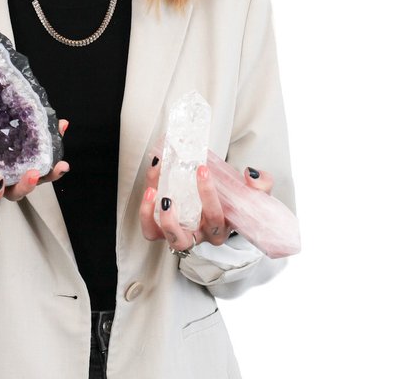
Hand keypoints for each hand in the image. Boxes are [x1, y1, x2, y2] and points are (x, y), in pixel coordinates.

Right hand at [0, 119, 69, 207]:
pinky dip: (54, 145)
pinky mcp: (26, 160)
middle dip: (26, 185)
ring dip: (49, 172)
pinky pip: (44, 157)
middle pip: (16, 192)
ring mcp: (14, 174)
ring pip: (35, 179)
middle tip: (34, 173)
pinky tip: (61, 126)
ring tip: (60, 162)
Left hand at [139, 156, 272, 252]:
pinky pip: (151, 230)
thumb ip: (261, 184)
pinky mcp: (164, 230)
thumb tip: (250, 174)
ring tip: (154, 191)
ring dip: (156, 217)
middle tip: (167, 196)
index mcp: (222, 229)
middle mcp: (201, 236)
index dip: (208, 196)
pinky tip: (149, 189)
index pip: (216, 219)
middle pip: (185, 238)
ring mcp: (182, 234)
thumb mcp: (255, 193)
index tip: (202, 168)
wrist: (224, 200)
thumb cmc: (236, 199)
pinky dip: (145, 213)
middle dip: (174, 220)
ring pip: (165, 237)